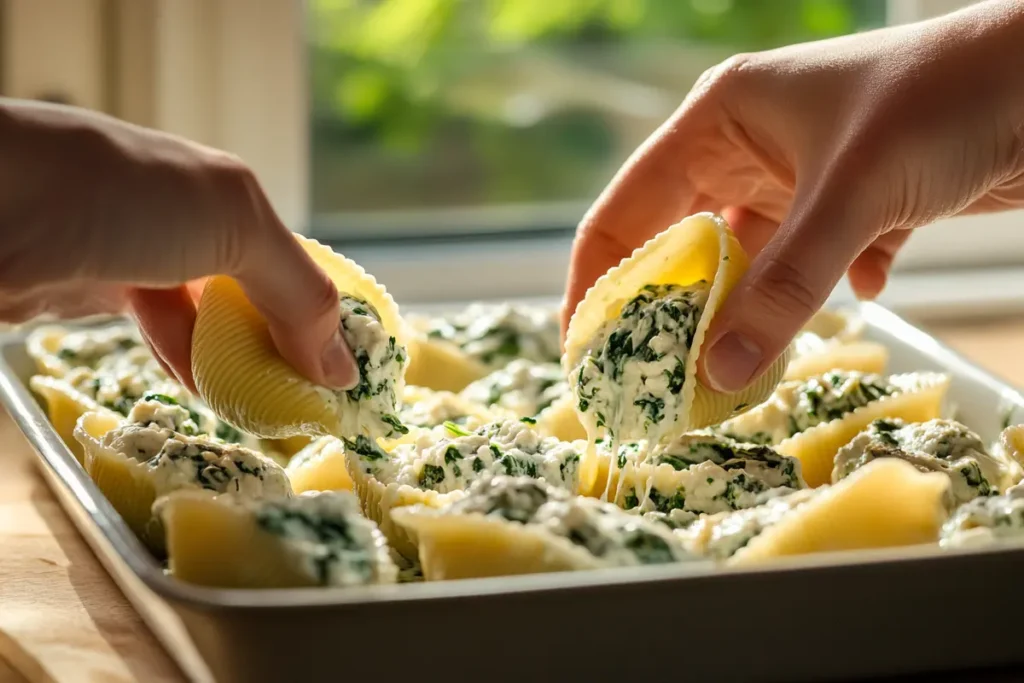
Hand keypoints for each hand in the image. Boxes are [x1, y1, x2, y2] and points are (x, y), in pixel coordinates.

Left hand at [0, 98, 357, 391]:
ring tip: (263, 405)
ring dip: (235, 362)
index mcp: (228, 193)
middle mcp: (188, 220)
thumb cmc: (121, 197)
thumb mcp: (234, 227)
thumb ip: (296, 293)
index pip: (293, 265)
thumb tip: (341, 368)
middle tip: (306, 401)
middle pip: (253, 295)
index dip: (320, 317)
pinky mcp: (94, 288)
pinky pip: (158, 334)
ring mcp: (139, 254)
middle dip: (281, 345)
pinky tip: (204, 388)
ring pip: (206, 320)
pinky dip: (185, 362)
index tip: (341, 374)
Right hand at [563, 0, 1023, 393]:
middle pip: (680, 238)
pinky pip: (806, 262)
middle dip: (673, 305)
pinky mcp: (844, 202)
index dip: (598, 276)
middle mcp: (746, 145)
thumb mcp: (851, 196)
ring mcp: (796, 175)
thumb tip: (718, 371)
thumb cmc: (942, 100)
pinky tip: (861, 294)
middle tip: (653, 370)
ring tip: (732, 367)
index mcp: (718, 117)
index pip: (627, 205)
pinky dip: (819, 290)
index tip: (583, 343)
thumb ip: (784, 287)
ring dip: (748, 309)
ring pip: (747, 259)